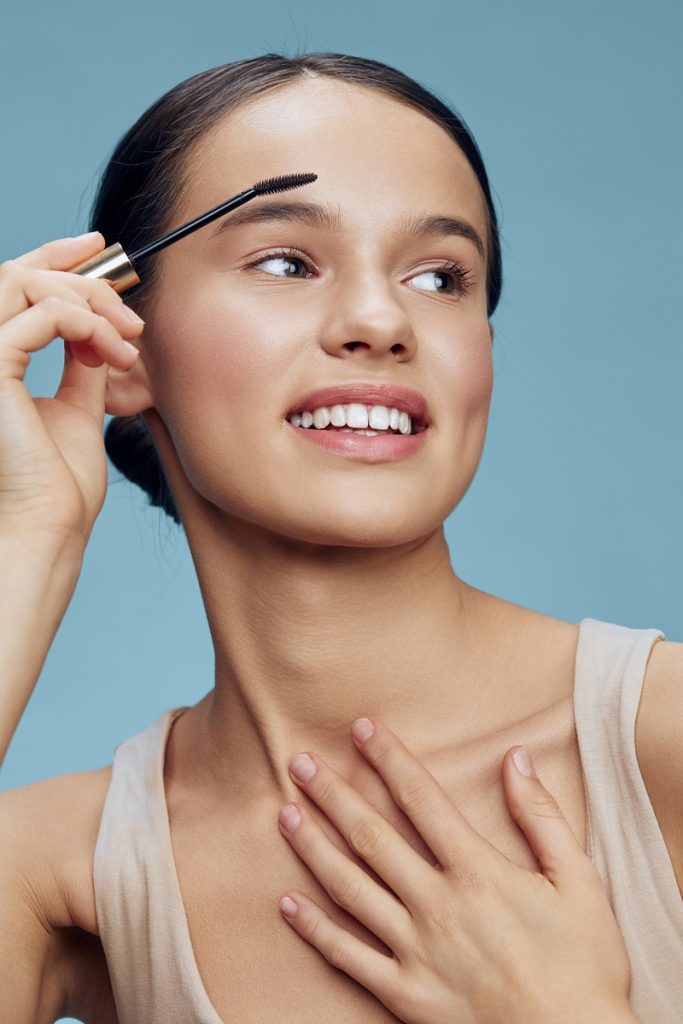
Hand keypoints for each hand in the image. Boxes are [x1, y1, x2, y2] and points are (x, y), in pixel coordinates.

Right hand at [0, 233, 142, 547]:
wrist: (54, 527)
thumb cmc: (61, 485)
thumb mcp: (79, 408)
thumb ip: (82, 364)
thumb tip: (98, 330)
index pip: (16, 289)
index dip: (56, 259)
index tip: (103, 250)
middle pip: (17, 275)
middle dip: (80, 274)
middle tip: (129, 308)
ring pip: (24, 284)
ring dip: (89, 301)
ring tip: (128, 339)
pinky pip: (39, 317)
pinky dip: (85, 324)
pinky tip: (114, 353)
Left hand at [275, 717, 633, 1023]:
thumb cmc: (582, 967)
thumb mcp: (579, 882)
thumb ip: (542, 816)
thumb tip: (516, 757)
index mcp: (477, 871)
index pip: (422, 799)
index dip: (389, 759)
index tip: (362, 729)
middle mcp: (437, 904)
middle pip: (372, 837)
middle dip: (333, 795)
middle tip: (299, 762)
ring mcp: (415, 951)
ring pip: (350, 888)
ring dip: (313, 848)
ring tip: (284, 814)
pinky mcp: (404, 994)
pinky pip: (348, 957)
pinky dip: (315, 929)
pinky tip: (287, 904)